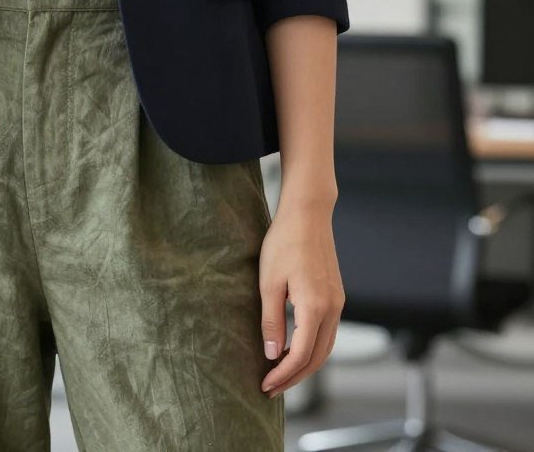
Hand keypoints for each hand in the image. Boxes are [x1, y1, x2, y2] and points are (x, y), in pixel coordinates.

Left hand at [258, 191, 343, 397]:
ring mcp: (338, 303)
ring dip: (305, 366)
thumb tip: (272, 355)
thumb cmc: (284, 244)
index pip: (302, 354)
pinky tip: (293, 350)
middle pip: (318, 358)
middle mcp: (333, 309)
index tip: (265, 385)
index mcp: (316, 307)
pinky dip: (312, 349)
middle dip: (294, 377)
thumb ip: (272, 321)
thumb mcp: (268, 283)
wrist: (307, 215)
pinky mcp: (335, 296)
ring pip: (326, 347)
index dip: (283, 374)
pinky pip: (327, 333)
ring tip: (280, 375)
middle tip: (270, 388)